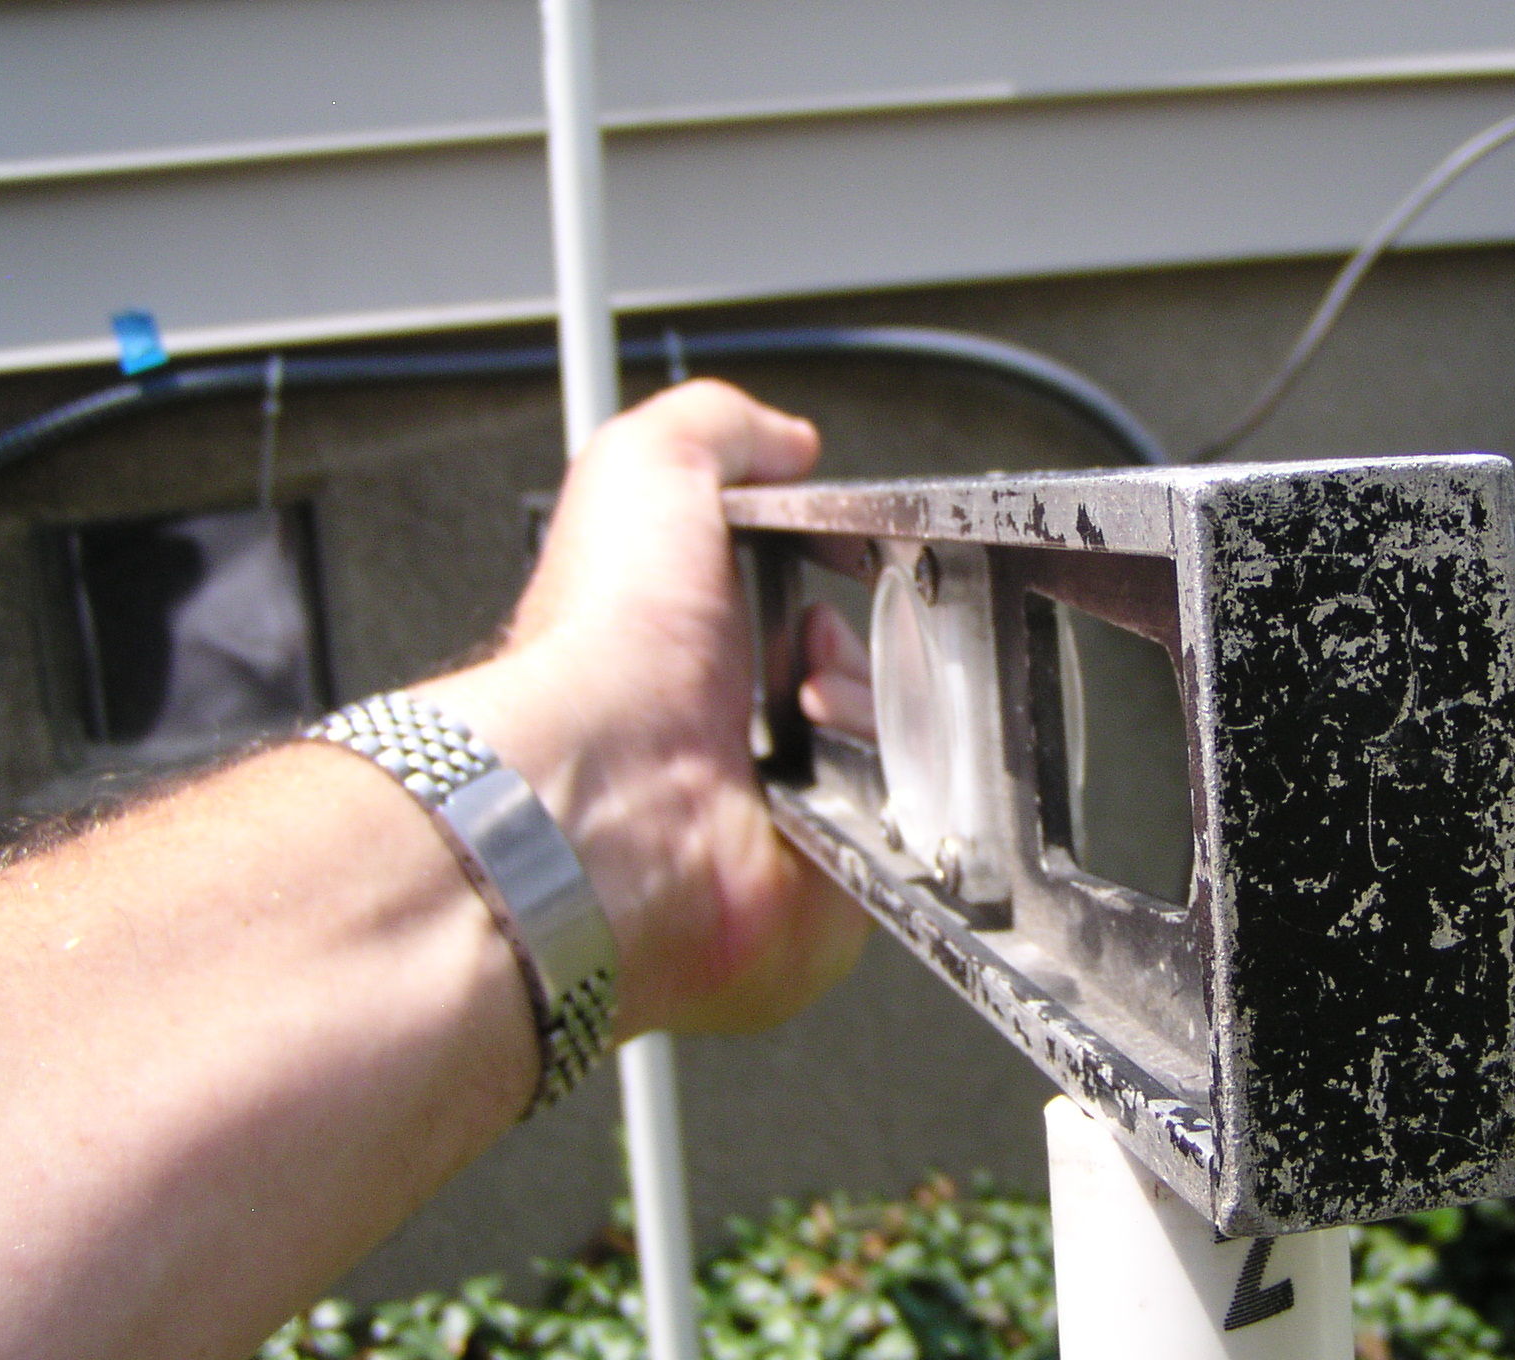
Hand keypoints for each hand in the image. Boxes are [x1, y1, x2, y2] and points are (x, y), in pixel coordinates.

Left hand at [419, 380, 871, 1037]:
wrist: (601, 790)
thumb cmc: (604, 645)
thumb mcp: (646, 469)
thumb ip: (720, 428)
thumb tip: (787, 439)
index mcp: (692, 656)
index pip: (809, 616)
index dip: (841, 581)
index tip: (843, 562)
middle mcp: (733, 745)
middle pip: (873, 682)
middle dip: (870, 648)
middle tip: (806, 646)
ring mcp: (783, 820)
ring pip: (904, 753)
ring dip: (875, 713)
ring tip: (806, 704)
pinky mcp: (829, 888)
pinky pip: (913, 830)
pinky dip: (887, 790)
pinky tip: (822, 770)